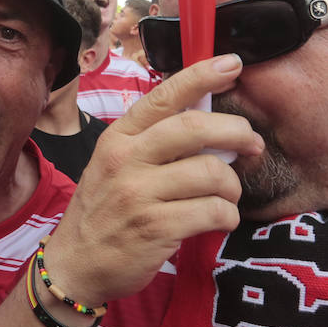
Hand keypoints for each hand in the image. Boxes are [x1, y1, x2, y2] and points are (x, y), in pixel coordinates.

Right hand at [42, 54, 263, 303]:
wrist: (75, 263)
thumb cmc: (104, 210)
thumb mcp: (115, 165)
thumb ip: (153, 143)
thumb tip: (210, 125)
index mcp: (119, 137)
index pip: (165, 96)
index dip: (203, 75)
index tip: (233, 63)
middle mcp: (126, 159)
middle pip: (196, 128)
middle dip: (237, 131)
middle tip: (252, 143)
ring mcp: (138, 194)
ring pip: (212, 173)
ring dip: (232, 186)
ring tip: (227, 196)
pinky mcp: (155, 228)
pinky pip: (213, 211)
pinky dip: (227, 216)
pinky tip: (220, 219)